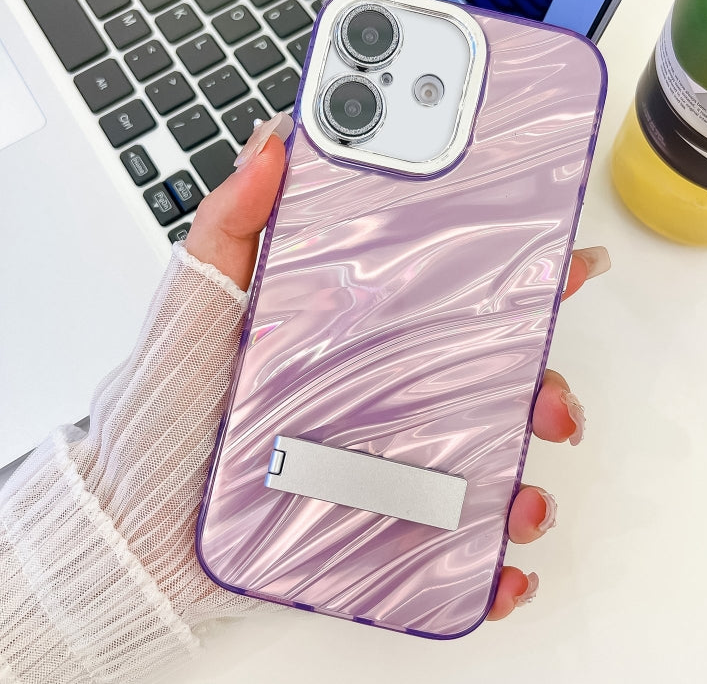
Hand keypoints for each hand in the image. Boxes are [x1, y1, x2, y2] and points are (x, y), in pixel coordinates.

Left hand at [186, 115, 610, 622]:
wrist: (137, 517)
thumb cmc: (168, 407)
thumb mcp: (198, 301)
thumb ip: (234, 222)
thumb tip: (277, 141)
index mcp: (359, 333)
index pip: (450, 295)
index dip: (514, 275)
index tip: (562, 264)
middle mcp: (384, 393)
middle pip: (489, 381)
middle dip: (541, 385)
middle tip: (552, 400)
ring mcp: (388, 465)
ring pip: (484, 464)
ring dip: (524, 481)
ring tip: (521, 502)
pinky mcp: (378, 531)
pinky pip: (451, 549)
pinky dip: (488, 566)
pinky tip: (499, 572)